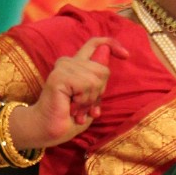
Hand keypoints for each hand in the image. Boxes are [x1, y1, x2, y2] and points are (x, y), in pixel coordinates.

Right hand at [13, 38, 129, 148]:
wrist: (49, 130)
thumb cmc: (69, 118)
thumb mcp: (91, 98)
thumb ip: (98, 79)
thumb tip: (105, 54)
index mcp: (76, 65)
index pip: (95, 44)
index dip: (112, 44)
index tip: (126, 55)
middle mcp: (68, 62)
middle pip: (103, 69)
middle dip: (99, 93)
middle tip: (84, 106)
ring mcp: (63, 67)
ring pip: (96, 79)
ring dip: (89, 100)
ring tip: (76, 108)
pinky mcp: (59, 76)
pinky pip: (86, 85)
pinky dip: (83, 101)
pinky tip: (71, 107)